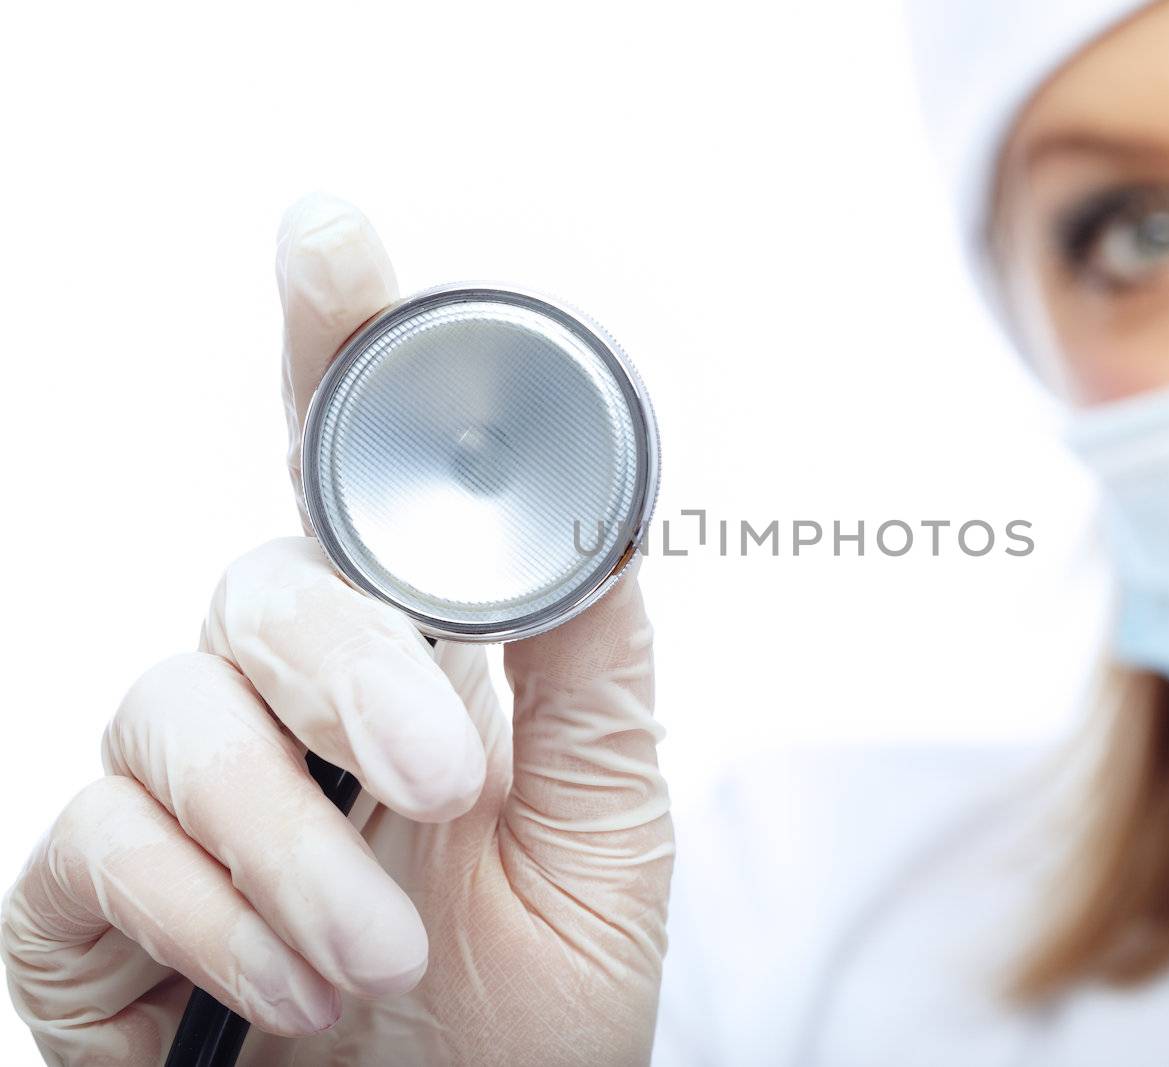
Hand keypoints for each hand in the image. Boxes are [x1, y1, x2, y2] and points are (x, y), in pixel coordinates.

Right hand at [1, 195, 673, 1066]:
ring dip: (295, 849)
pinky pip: (97, 844)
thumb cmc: (536, 1011)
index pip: (356, 482)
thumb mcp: (603, 835)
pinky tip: (294, 993)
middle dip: (356, 681)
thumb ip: (590, 676)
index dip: (333, 345)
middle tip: (450, 793)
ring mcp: (184, 788)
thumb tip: (598, 524)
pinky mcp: (89, 894)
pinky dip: (214, 918)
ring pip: (174, 712)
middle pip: (265, 583)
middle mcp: (287, 701)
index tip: (334, 233)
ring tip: (386, 964)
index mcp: (413, 664)